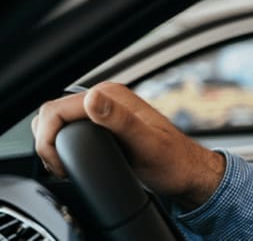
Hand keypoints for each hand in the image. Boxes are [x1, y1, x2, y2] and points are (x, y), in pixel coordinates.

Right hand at [33, 82, 225, 208]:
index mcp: (111, 96)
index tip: (59, 162)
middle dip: (47, 142)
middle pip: (52, 114)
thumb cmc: (174, 161)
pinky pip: (69, 131)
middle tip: (62, 168)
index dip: (48, 138)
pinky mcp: (103, 127)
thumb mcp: (147, 144)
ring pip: (58, 123)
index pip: (56, 109)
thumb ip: (120, 121)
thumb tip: (92, 100)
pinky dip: (62, 148)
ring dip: (53, 145)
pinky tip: (72, 164)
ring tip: (66, 168)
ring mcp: (103, 112)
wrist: (188, 173)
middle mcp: (105, 100)